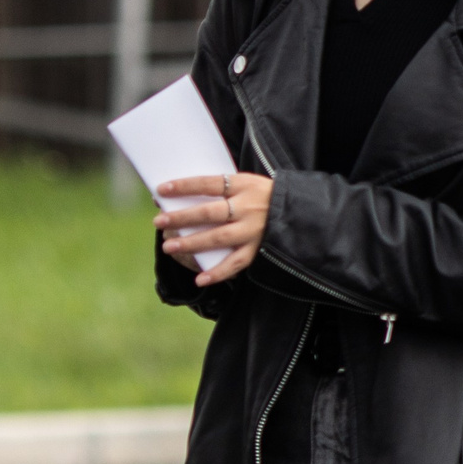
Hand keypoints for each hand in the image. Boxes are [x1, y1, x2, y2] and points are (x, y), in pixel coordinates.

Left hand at [154, 173, 273, 287]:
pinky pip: (236, 263)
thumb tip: (182, 197)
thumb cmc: (266, 196)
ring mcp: (254, 230)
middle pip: (209, 213)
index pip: (209, 183)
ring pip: (218, 238)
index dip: (184, 186)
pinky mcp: (259, 248)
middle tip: (159, 221)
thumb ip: (222, 190)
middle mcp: (249, 207)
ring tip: (169, 246)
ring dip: (191, 243)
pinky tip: (199, 279)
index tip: (161, 190)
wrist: (303, 211)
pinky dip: (217, 272)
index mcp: (245, 185)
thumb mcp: (249, 184)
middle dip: (181, 217)